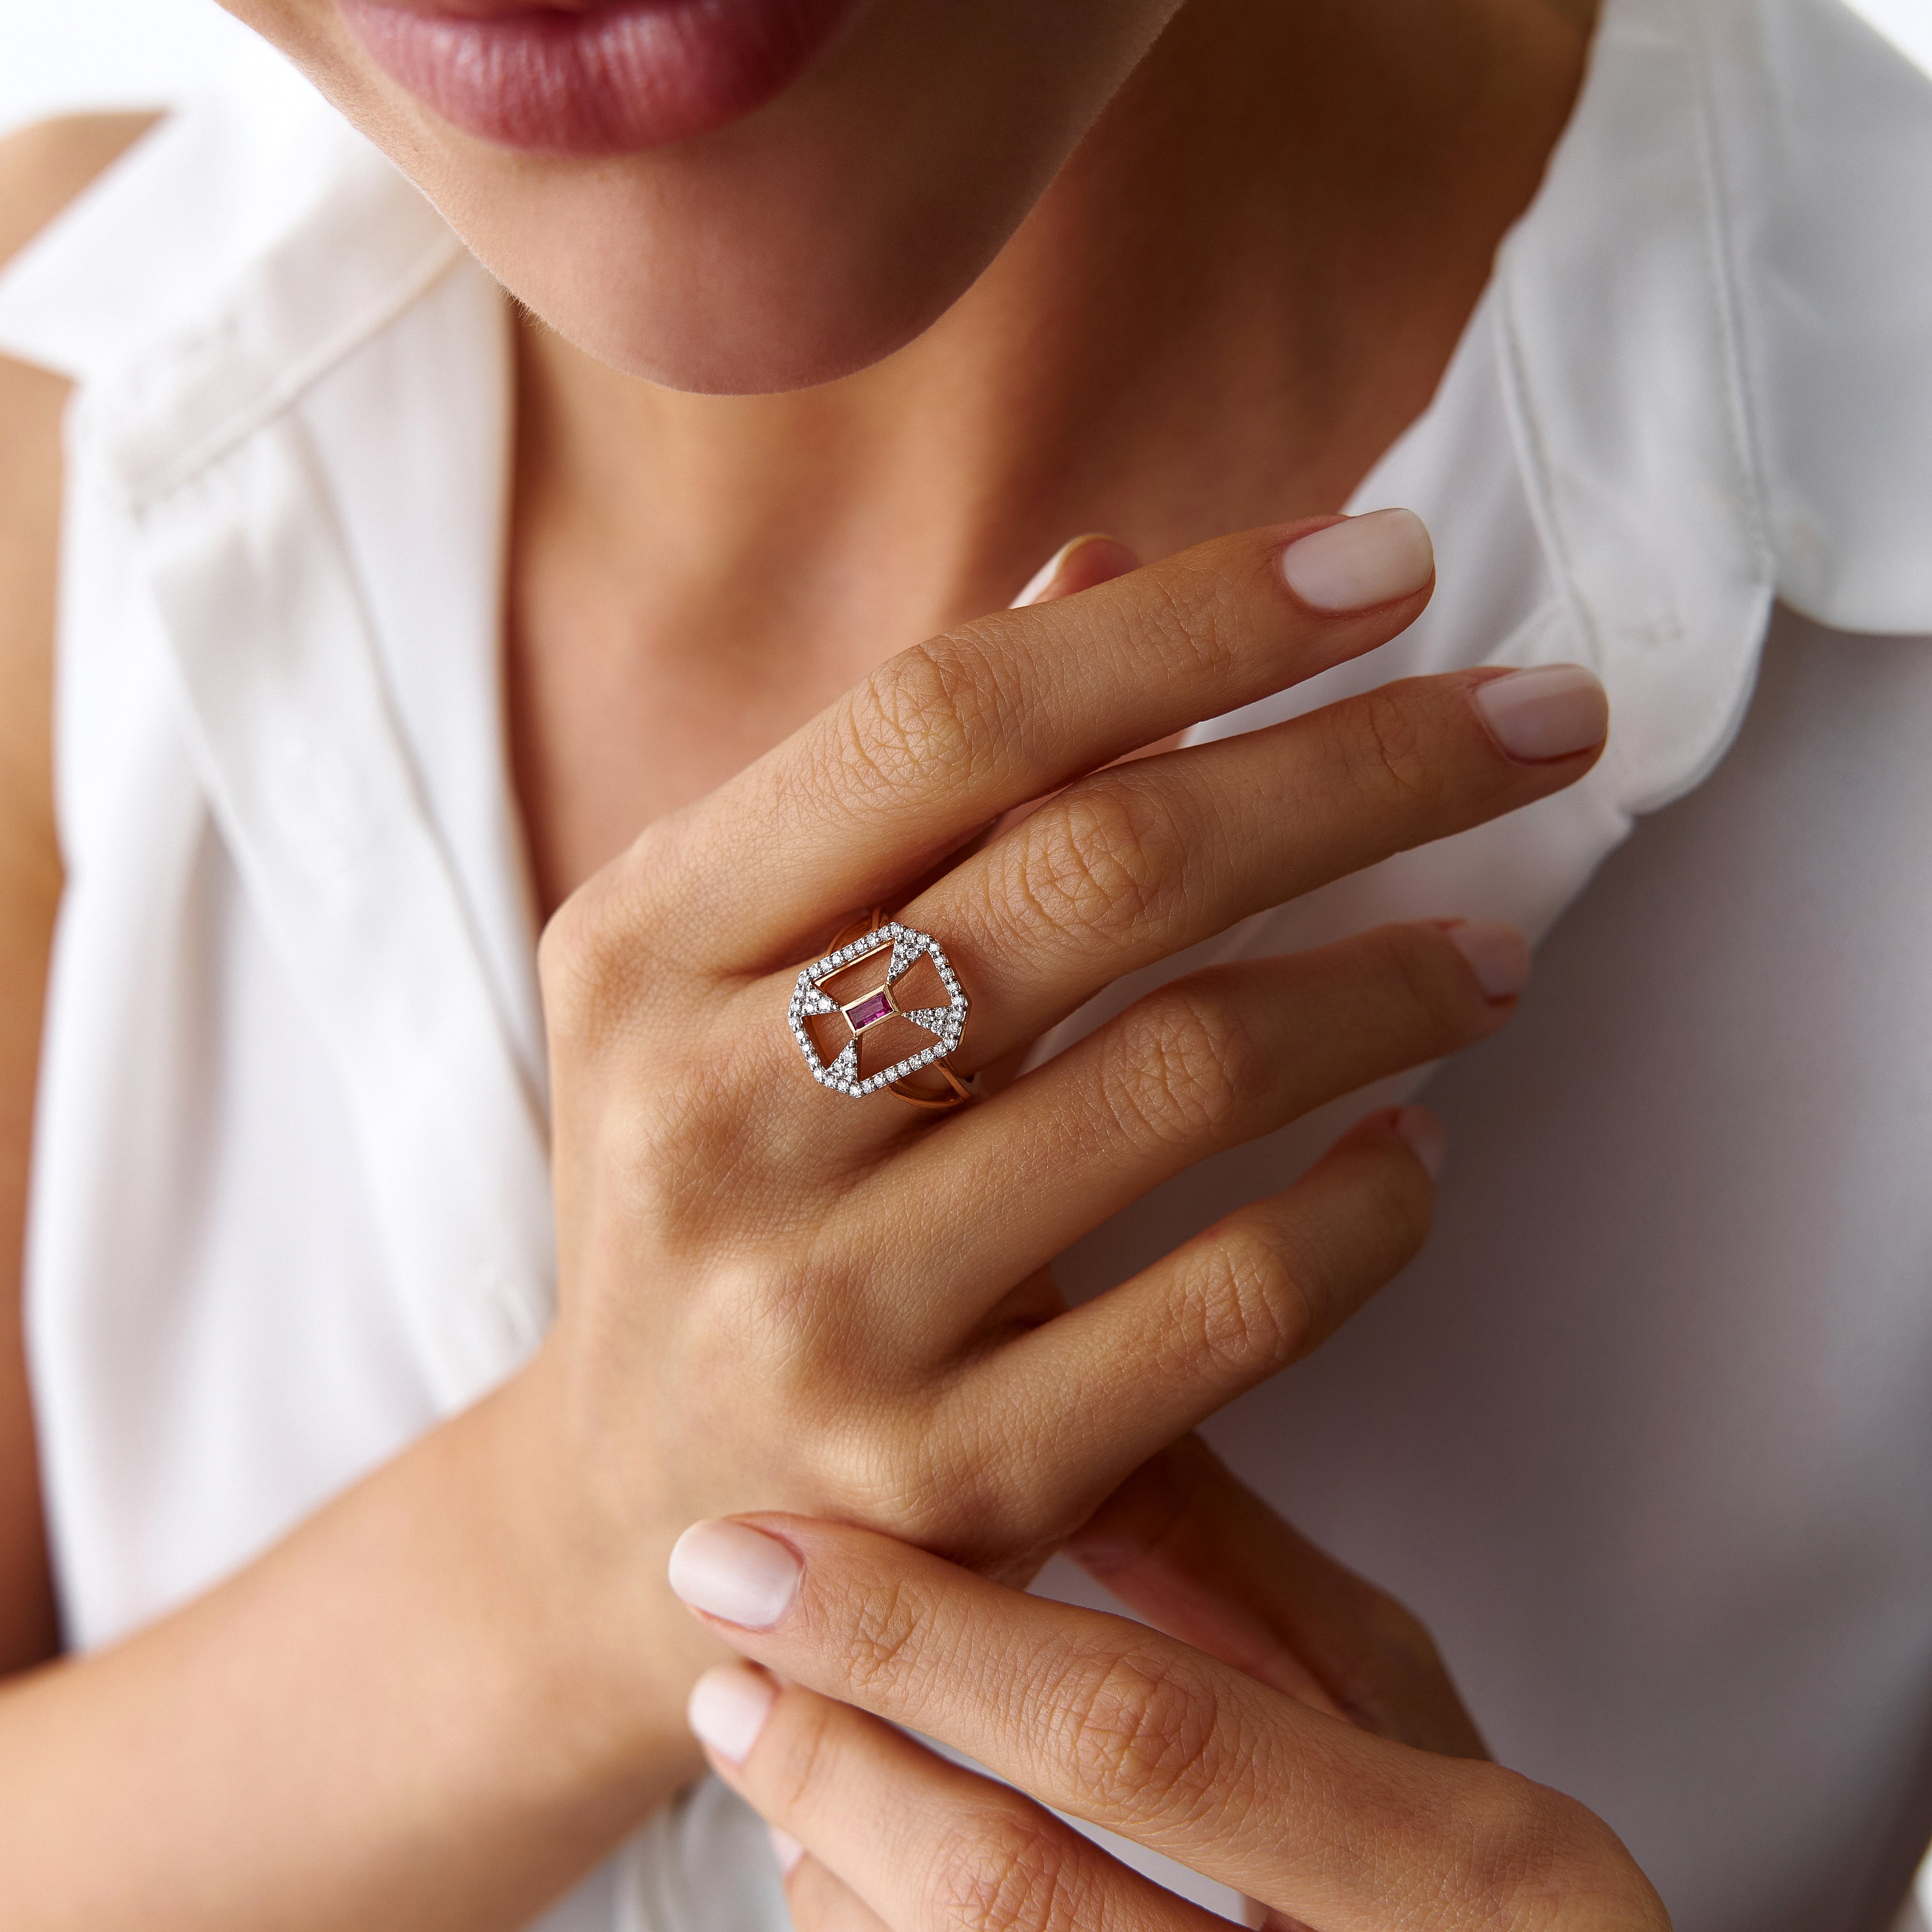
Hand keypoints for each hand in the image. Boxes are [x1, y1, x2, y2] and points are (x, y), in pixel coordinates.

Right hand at [526, 511, 1607, 1683]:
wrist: (634, 1520)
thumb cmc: (709, 1187)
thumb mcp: (726, 965)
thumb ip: (907, 780)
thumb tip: (1101, 564)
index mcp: (650, 946)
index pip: (946, 718)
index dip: (1189, 620)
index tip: (1386, 564)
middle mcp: (717, 1114)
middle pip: (1101, 871)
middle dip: (1364, 766)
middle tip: (1545, 718)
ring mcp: (830, 1311)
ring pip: (1187, 1073)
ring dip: (1394, 982)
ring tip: (1497, 948)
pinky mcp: (951, 1479)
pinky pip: (1228, 1308)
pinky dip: (1368, 1212)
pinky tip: (1418, 1153)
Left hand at [668, 1439, 1671, 1931]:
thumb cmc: (1460, 1870)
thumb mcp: (1395, 1713)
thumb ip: (1243, 1580)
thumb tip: (1046, 1429)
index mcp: (1479, 1873)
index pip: (1141, 1731)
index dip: (931, 1638)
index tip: (771, 1552)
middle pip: (1015, 1888)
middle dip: (836, 1753)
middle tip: (720, 1637)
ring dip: (829, 1847)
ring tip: (756, 1726)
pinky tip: (825, 1861)